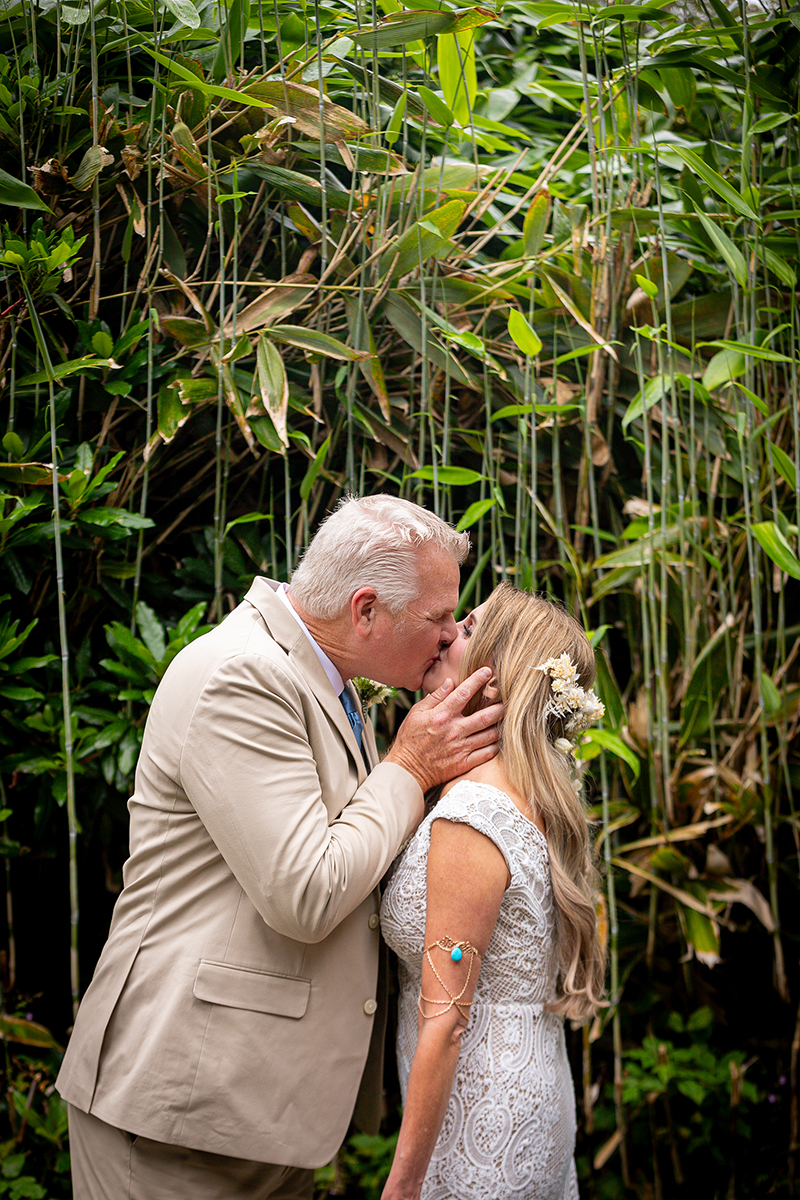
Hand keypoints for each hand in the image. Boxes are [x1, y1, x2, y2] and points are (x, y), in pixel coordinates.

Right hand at [384, 668, 502, 792]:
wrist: (407, 769)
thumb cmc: (410, 739)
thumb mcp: (416, 713)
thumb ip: (435, 697)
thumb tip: (450, 682)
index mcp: (442, 715)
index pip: (464, 693)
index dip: (477, 680)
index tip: (488, 671)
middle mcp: (454, 730)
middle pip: (485, 716)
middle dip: (500, 706)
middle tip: (508, 700)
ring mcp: (461, 748)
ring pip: (490, 735)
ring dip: (501, 726)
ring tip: (507, 719)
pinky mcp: (464, 763)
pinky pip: (487, 754)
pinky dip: (496, 746)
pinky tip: (499, 739)